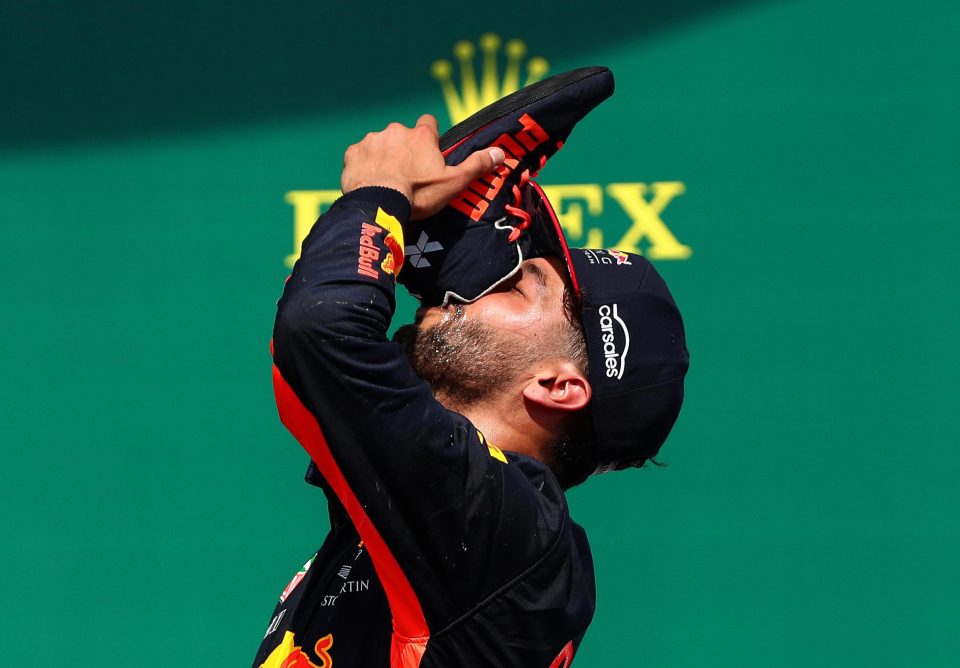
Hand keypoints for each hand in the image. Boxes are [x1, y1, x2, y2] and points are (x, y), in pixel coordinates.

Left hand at [341, 114, 505, 219]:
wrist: (379, 204)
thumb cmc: (418, 194)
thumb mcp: (453, 183)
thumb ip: (476, 166)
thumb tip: (501, 153)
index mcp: (421, 135)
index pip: (428, 123)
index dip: (429, 137)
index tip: (428, 153)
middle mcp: (396, 130)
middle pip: (402, 135)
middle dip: (403, 150)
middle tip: (407, 175)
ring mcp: (372, 140)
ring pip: (380, 144)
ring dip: (383, 158)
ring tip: (386, 181)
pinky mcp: (353, 153)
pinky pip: (359, 155)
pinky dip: (363, 166)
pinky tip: (368, 182)